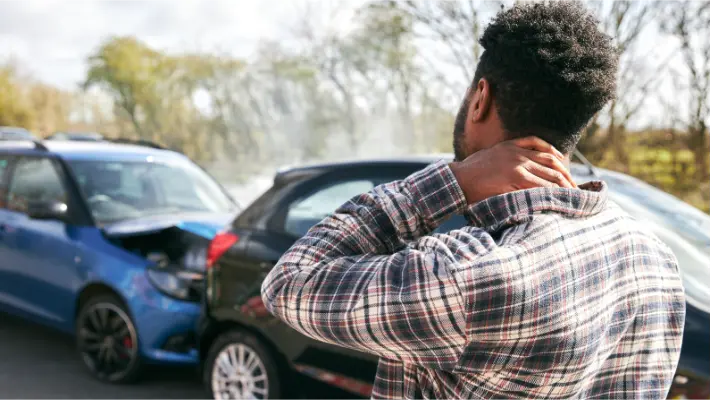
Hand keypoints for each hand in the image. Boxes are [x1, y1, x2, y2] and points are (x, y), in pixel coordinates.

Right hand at [449, 136, 576, 204]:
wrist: (458, 180)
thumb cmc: (470, 173)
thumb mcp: (489, 157)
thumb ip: (506, 158)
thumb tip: (521, 170)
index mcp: (512, 145)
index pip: (544, 149)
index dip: (559, 161)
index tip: (566, 173)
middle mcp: (518, 153)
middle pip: (552, 162)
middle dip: (566, 176)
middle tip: (575, 188)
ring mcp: (518, 165)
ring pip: (549, 174)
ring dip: (563, 186)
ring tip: (571, 196)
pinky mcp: (515, 178)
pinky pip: (540, 185)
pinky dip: (551, 192)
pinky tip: (557, 198)